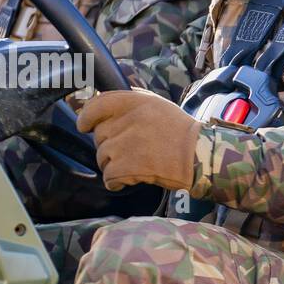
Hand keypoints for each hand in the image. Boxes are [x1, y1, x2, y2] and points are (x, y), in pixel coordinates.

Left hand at [76, 90, 200, 191]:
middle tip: (127, 151)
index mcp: (134, 102)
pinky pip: (108, 176)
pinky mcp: (127, 167)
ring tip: (132, 165)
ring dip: (112, 164)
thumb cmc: (180, 132)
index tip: (84, 125)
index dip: (86, 117)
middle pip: (99, 136)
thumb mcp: (158, 105)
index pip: (96, 105)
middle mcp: (127, 121)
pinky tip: (127, 180)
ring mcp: (125, 144)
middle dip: (108, 145)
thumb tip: (102, 102)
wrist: (199, 155)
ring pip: (102, 157)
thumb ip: (131, 101)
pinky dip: (115, 181)